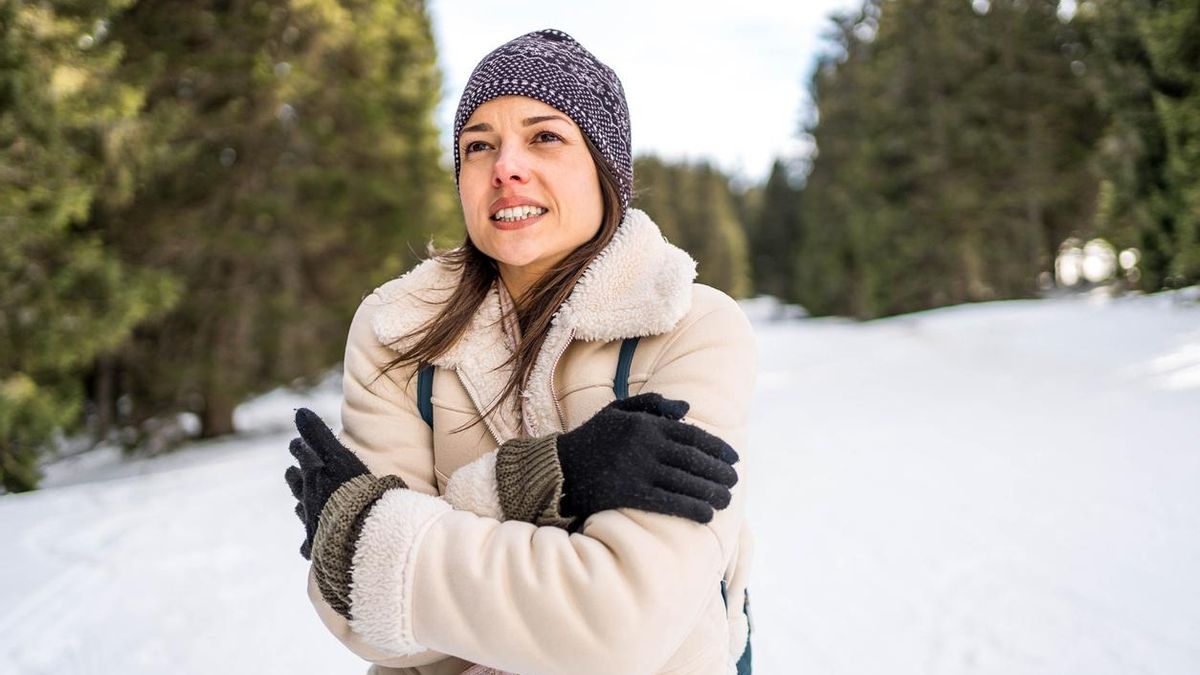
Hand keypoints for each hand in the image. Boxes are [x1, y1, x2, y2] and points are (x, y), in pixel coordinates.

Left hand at [283, 408, 369, 558]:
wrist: (358, 529)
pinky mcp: (317, 545)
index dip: (298, 448)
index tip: (297, 444)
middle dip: (296, 475)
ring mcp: (311, 522)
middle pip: (295, 482)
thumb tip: (298, 410)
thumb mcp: (336, 455)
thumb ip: (317, 433)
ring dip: (303, 504)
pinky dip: (310, 542)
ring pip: (301, 509)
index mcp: (311, 474)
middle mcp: (306, 497)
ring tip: (305, 503)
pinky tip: (311, 545)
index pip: (299, 454)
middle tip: (297, 472)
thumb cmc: (351, 489)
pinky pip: (309, 545)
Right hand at [558, 393, 738, 522]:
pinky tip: (707, 515)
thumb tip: (687, 408)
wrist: (558, 468)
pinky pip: (668, 502)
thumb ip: (652, 405)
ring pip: (685, 482)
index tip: (734, 458)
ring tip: (726, 500)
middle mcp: (644, 445)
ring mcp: (637, 470)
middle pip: (693, 460)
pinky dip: (691, 508)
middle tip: (735, 482)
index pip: (691, 435)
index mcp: (644, 424)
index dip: (717, 448)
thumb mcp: (617, 411)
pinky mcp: (629, 494)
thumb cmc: (591, 439)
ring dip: (711, 492)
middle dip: (718, 472)